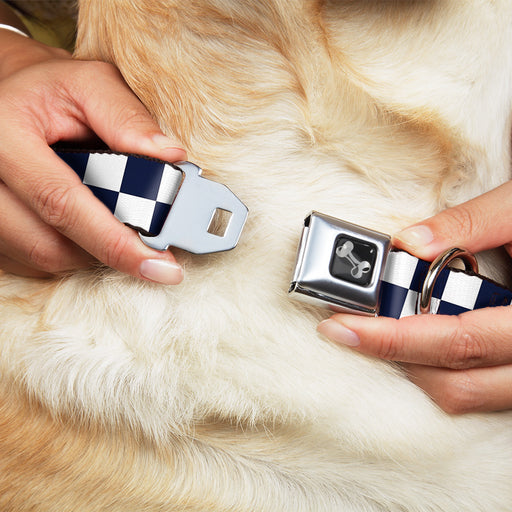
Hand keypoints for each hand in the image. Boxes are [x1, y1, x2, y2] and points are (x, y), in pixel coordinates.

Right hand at [0, 30, 185, 282]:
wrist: (8, 96)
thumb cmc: (51, 90)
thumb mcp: (90, 84)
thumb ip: (128, 117)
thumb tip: (171, 157)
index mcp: (3, 135)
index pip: (61, 203)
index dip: (115, 242)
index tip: (161, 267)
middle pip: (50, 244)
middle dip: (108, 251)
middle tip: (149, 248)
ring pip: (42, 258)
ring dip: (89, 252)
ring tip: (113, 224)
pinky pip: (30, 261)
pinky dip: (69, 252)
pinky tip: (83, 227)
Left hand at [318, 180, 511, 413]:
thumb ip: (471, 223)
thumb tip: (409, 242)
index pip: (457, 341)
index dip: (393, 338)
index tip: (341, 327)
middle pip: (456, 383)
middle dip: (394, 356)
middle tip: (350, 326)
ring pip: (467, 395)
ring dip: (416, 366)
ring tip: (382, 329)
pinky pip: (481, 390)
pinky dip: (442, 368)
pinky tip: (421, 336)